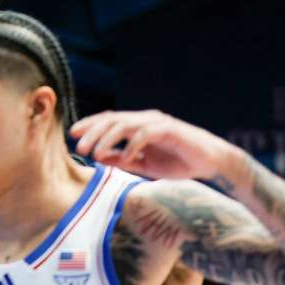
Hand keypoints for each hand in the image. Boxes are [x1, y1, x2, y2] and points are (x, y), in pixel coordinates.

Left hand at [70, 110, 243, 181]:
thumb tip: (98, 159)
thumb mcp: (144, 165)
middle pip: (112, 120)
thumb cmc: (178, 162)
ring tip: (95, 154)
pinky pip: (146, 134)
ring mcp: (157, 123)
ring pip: (125, 124)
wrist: (212, 162)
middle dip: (93, 132)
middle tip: (79, 147)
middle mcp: (145, 119)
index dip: (90, 126)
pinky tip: (125, 159)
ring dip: (107, 138)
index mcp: (138, 125)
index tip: (73, 136)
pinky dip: (133, 146)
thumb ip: (122, 160)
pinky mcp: (170, 130)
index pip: (108, 120)